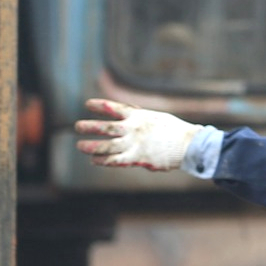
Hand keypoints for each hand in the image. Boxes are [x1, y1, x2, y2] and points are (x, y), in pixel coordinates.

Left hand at [76, 98, 196, 171]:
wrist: (188, 145)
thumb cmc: (174, 131)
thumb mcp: (155, 117)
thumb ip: (139, 119)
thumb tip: (127, 120)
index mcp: (138, 116)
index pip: (114, 107)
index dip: (99, 105)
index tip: (87, 104)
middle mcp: (133, 129)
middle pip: (105, 127)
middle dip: (89, 126)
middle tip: (77, 126)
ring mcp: (134, 144)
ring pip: (106, 146)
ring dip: (91, 146)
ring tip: (80, 145)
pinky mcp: (137, 159)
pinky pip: (115, 160)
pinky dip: (103, 160)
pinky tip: (94, 160)